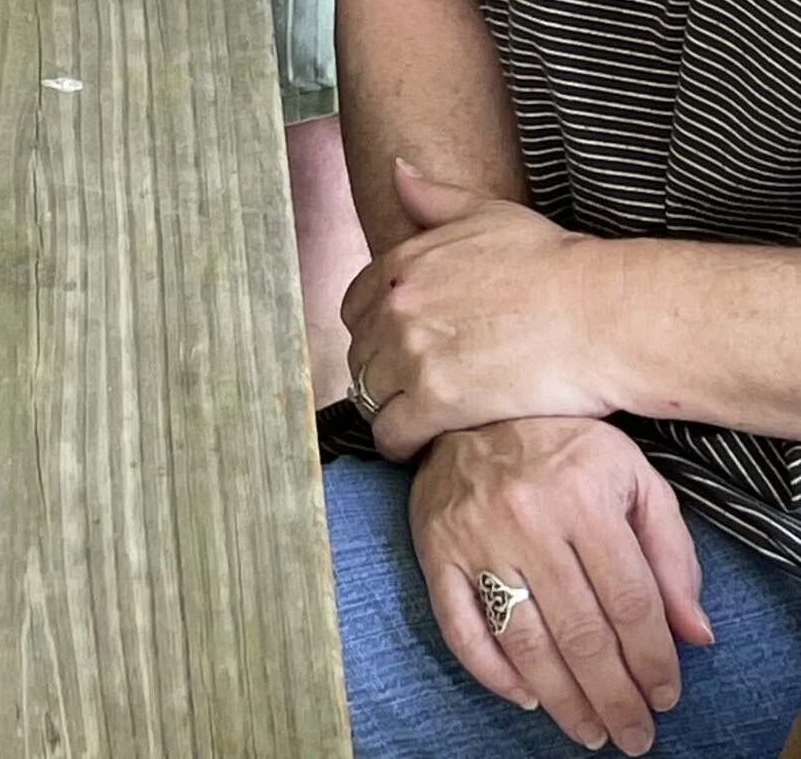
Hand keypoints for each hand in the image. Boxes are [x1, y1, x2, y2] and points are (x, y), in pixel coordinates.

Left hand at [347, 160, 617, 452]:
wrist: (599, 313)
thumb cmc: (555, 264)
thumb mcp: (490, 214)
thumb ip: (435, 199)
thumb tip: (398, 171)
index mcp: (404, 262)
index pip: (354, 306)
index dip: (372, 330)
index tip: (392, 348)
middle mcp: (398, 305)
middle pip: (359, 352)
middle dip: (378, 371)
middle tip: (406, 389)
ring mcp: (414, 353)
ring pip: (368, 394)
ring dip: (385, 408)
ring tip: (412, 419)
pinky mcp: (439, 401)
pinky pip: (392, 433)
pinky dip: (399, 443)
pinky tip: (419, 446)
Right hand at [407, 417, 708, 752]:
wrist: (471, 403)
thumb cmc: (562, 443)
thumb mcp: (631, 475)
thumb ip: (670, 552)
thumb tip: (696, 634)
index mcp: (582, 493)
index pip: (630, 601)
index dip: (654, 660)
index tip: (667, 697)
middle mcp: (526, 515)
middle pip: (581, 633)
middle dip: (615, 697)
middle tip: (633, 735)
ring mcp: (474, 534)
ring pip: (525, 642)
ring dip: (563, 701)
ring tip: (590, 731)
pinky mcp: (433, 548)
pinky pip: (460, 628)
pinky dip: (492, 673)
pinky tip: (526, 696)